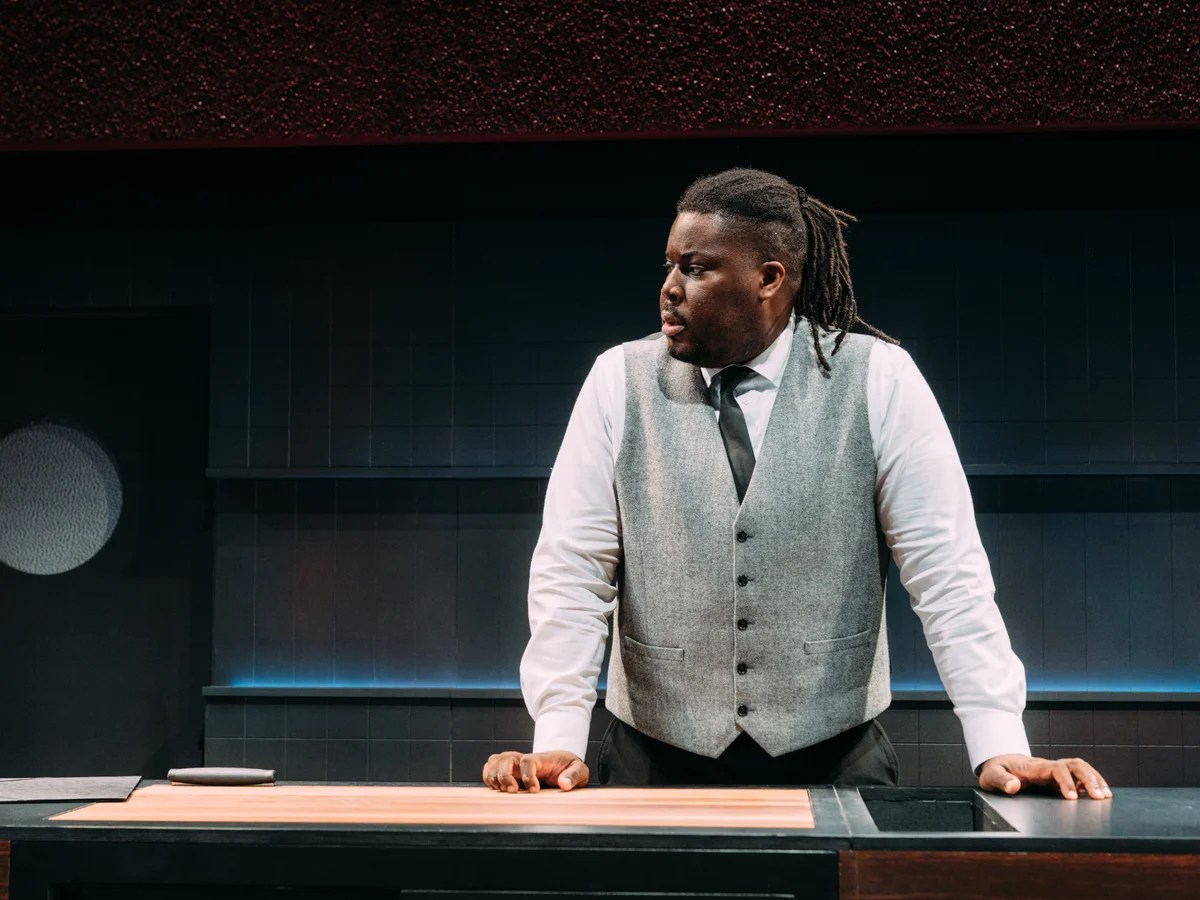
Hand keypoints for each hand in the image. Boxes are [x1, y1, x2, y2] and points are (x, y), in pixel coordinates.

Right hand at [482, 750, 588, 792]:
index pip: (528, 760)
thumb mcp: (579, 770)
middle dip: (505, 775)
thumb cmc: (569, 767)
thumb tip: (564, 784)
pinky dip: (488, 777)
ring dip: (494, 775)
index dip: (528, 775)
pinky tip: (496, 789)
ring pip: (495, 761)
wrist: (562, 764)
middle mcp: (524, 759)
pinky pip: (491, 768)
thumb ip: (574, 775)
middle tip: (513, 791)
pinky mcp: (508, 772)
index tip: (535, 791)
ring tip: (502, 790)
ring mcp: (515, 765)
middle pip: (505, 758)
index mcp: (541, 758)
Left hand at [978, 754, 1110, 799]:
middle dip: (1089, 779)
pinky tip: (1099, 793)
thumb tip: (1014, 786)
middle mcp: (1048, 766)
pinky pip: (1079, 775)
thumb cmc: (995, 770)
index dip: (1067, 782)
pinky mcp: (1058, 776)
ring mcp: (1054, 770)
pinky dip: (1091, 782)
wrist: (998, 763)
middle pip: (1074, 765)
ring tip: (1106, 796)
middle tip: (1100, 797)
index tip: (1073, 798)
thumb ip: (1001, 780)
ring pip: (1080, 767)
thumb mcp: (991, 775)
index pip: (1056, 769)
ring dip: (1095, 779)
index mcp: (1034, 766)